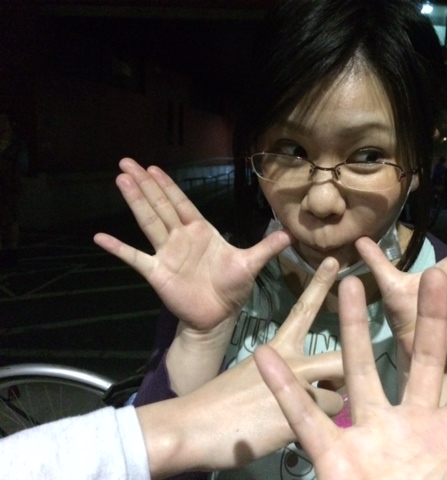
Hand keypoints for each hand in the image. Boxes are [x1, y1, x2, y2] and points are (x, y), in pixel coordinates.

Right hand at [94, 158, 292, 331]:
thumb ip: (267, 247)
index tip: (152, 168)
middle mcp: (180, 237)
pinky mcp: (157, 272)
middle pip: (160, 205)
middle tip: (126, 162)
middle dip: (145, 184)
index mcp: (201, 230)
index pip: (181, 202)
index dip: (167, 185)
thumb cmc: (232, 287)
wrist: (218, 316)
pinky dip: (118, 248)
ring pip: (148, 222)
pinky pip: (134, 257)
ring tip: (120, 180)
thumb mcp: (251, 263)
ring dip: (134, 202)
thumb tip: (291, 234)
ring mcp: (166, 253)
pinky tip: (100, 237)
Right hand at [137, 257, 343, 476]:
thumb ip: (284, 374)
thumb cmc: (220, 403)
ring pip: (338, 396)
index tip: (335, 262)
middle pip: (340, 358)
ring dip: (327, 407)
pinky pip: (324, 424)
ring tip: (307, 418)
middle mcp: (292, 364)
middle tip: (344, 378)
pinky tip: (291, 433)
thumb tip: (311, 384)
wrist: (192, 426)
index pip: (303, 310)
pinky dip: (316, 431)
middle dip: (348, 367)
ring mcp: (296, 391)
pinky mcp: (297, 419)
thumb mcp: (253, 376)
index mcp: (278, 349)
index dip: (320, 285)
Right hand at [254, 269, 446, 479]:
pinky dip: (285, 388)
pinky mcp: (334, 458)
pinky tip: (267, 356)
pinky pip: (304, 417)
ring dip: (355, 331)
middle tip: (428, 272)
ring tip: (350, 286)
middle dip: (425, 316)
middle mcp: (414, 423)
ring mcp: (372, 436)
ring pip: (361, 372)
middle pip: (419, 357)